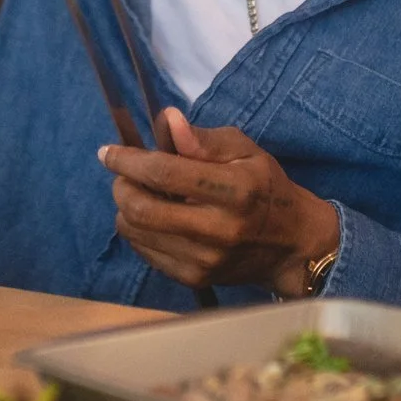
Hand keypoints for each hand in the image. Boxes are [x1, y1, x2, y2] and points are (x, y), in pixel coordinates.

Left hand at [101, 107, 340, 295]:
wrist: (292, 245)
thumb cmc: (266, 187)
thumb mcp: (245, 151)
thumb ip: (203, 139)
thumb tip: (167, 121)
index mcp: (234, 190)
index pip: (165, 173)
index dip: (129, 161)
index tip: (108, 152)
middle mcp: (218, 229)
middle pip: (142, 208)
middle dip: (122, 187)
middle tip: (124, 175)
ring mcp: (205, 260)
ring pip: (137, 232)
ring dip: (127, 209)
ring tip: (141, 194)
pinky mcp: (195, 278)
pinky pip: (146, 252)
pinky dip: (139, 231)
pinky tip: (154, 218)